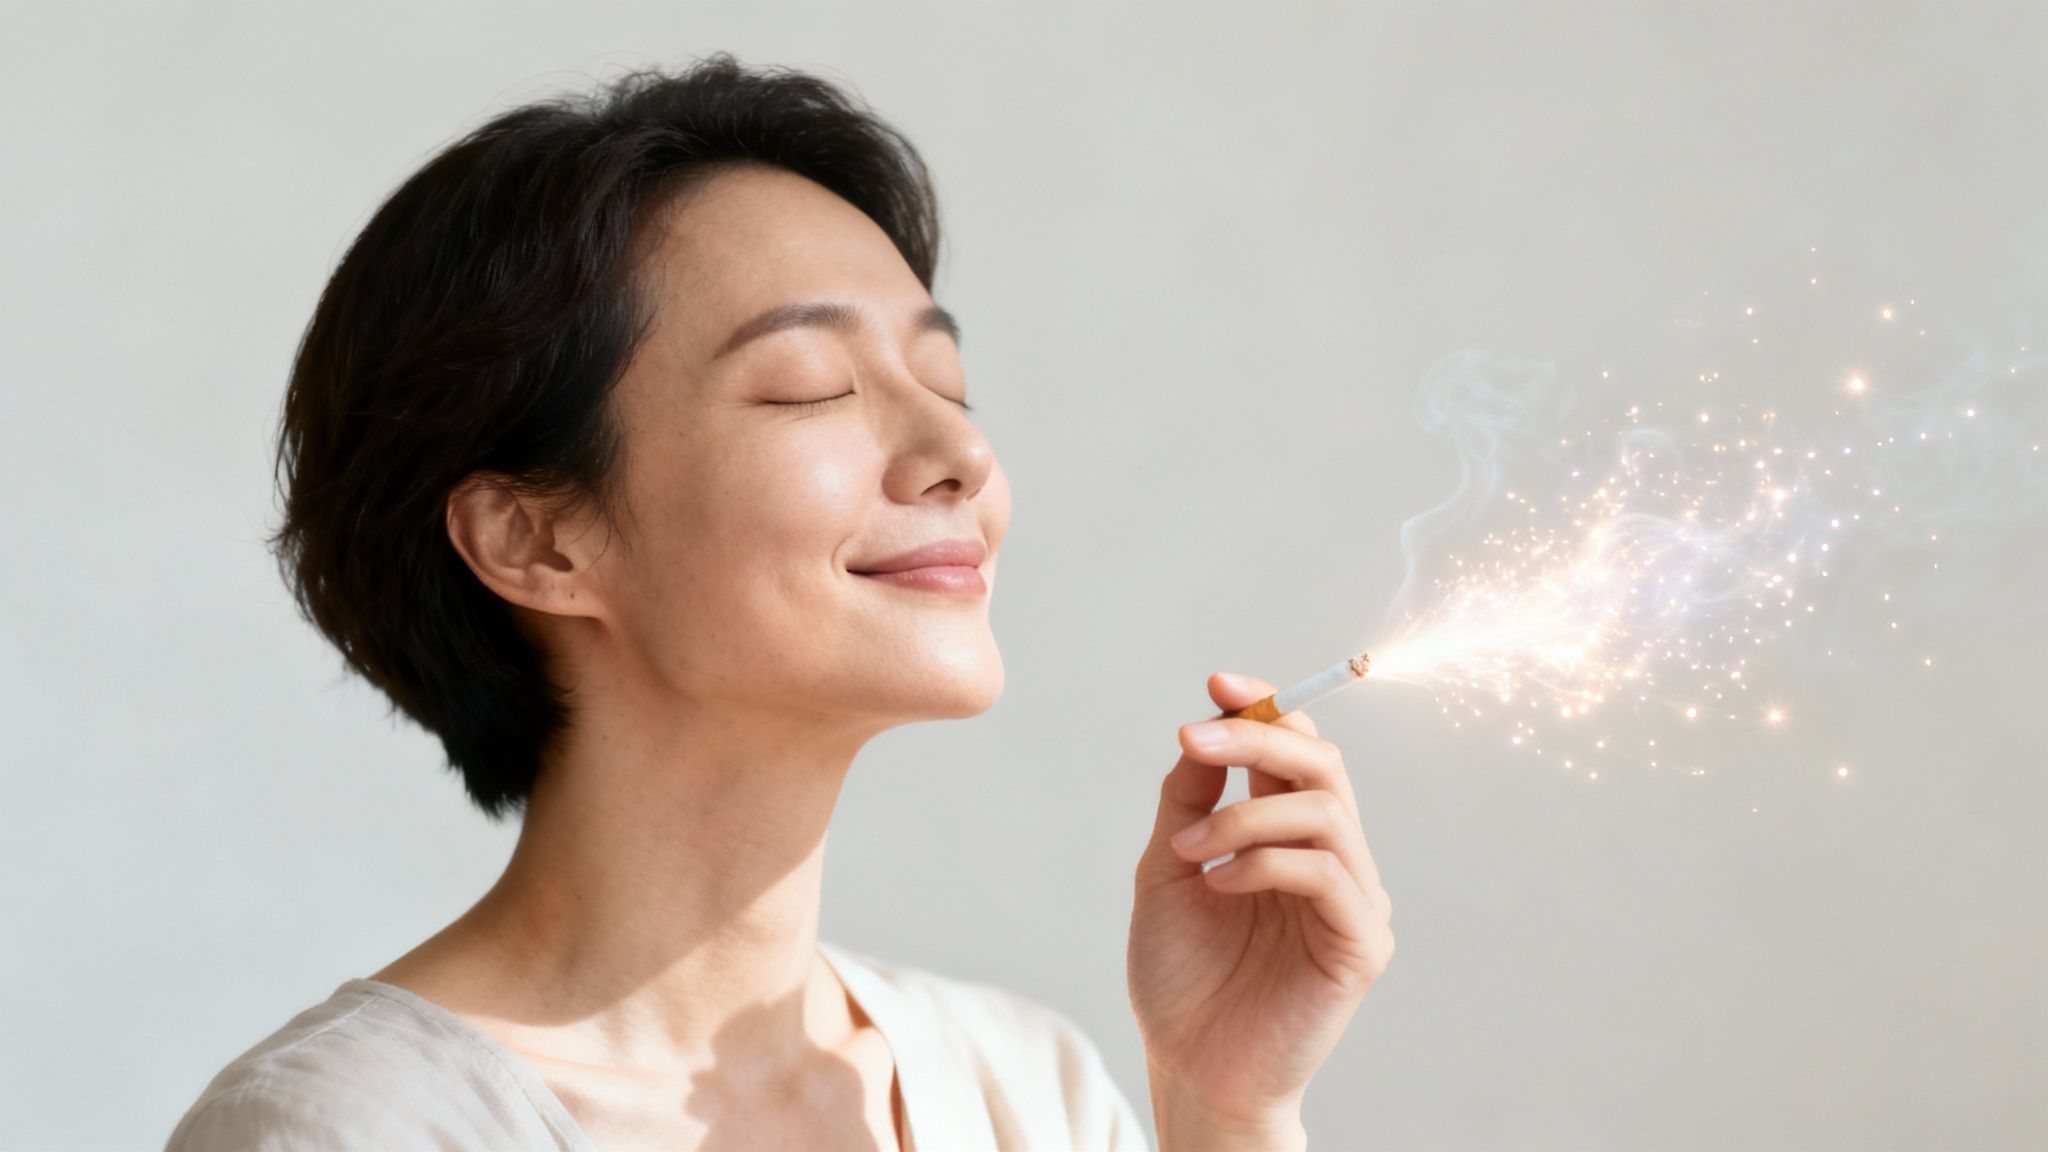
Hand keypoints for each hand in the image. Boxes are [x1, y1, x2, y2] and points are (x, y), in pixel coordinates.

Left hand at [1128, 671, 1394, 1143]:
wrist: (1190, 1066)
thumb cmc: (1181, 975)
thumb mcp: (1168, 867)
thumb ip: (1190, 799)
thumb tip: (1203, 726)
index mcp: (1289, 833)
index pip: (1297, 747)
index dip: (1266, 706)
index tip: (1218, 683)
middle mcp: (1332, 857)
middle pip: (1321, 762)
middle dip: (1256, 738)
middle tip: (1194, 739)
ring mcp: (1354, 899)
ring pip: (1325, 810)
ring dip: (1245, 814)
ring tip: (1189, 847)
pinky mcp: (1362, 945)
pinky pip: (1327, 872)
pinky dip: (1264, 862)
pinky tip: (1216, 884)